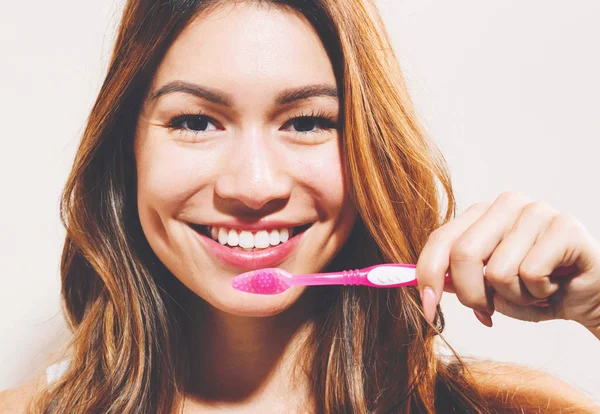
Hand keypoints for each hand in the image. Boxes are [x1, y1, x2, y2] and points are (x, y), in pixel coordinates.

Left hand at [415, 191, 599, 339]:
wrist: (589, 297)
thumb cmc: (535, 289)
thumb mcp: (486, 287)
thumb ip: (456, 281)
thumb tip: (425, 289)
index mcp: (481, 213)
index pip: (440, 239)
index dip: (426, 276)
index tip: (427, 308)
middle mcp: (505, 204)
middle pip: (462, 254)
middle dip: (471, 295)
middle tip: (489, 310)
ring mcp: (536, 211)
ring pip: (497, 271)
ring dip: (513, 298)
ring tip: (532, 291)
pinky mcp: (564, 226)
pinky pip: (530, 274)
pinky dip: (538, 294)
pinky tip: (553, 286)